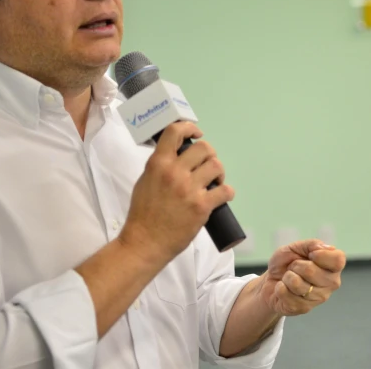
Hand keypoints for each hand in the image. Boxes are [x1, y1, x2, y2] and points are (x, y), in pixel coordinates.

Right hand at [119, 122, 234, 264]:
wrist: (145, 242)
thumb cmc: (143, 214)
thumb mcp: (144, 181)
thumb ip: (160, 166)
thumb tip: (177, 156)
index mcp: (158, 164)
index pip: (175, 132)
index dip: (190, 128)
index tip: (197, 134)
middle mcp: (174, 172)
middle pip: (204, 148)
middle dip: (209, 155)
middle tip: (206, 167)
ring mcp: (189, 189)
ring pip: (216, 166)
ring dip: (218, 173)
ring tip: (214, 182)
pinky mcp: (202, 206)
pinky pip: (225, 190)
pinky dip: (227, 192)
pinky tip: (221, 196)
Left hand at [258, 239, 345, 315]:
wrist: (271, 280)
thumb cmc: (287, 262)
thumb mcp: (297, 247)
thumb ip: (311, 245)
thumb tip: (324, 248)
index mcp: (333, 266)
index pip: (338, 260)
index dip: (321, 255)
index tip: (311, 254)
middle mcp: (331, 283)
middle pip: (310, 271)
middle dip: (295, 265)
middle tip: (294, 267)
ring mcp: (319, 298)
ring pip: (296, 283)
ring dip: (287, 277)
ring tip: (289, 278)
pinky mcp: (304, 308)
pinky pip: (285, 293)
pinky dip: (279, 288)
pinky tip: (284, 289)